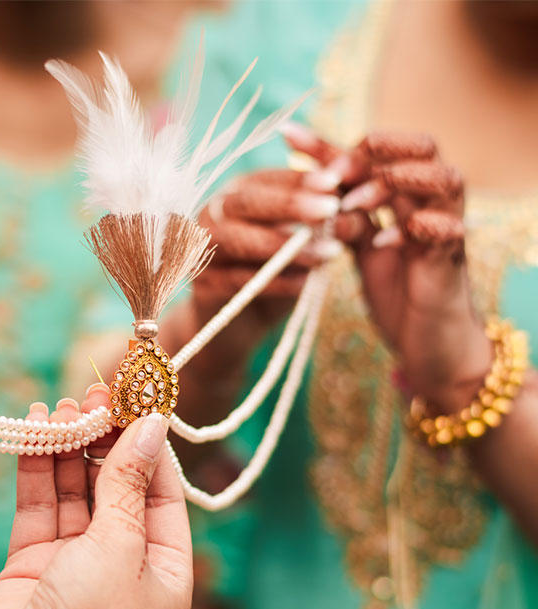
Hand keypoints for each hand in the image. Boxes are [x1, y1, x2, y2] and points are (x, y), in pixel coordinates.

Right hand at [0, 385, 190, 608]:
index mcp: (166, 574)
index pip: (166, 494)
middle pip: (119, 486)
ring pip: (76, 490)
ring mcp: (76, 562)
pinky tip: (35, 427)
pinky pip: (41, 503)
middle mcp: (124, 565)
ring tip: (60, 404)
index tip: (135, 400)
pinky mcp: (34, 559)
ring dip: (70, 447)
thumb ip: (128, 483)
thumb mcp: (119, 546)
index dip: (149, 445)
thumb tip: (149, 426)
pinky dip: (37, 466)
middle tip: (92, 393)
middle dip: (105, 440)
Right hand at [184, 145, 338, 364]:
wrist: (247, 318)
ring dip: (284, 246)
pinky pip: (237, 280)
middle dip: (289, 203)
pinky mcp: (201, 284)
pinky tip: (306, 283)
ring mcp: (200, 249)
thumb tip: (354, 188)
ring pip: (236, 239)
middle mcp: (211, 214)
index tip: (334, 183)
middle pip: (244, 201)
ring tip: (330, 254)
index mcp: (236, 193)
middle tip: (331, 210)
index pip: (266, 178)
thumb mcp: (305, 234)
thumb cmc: (283, 266)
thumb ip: (326, 208)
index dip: (299, 179)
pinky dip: (275, 281)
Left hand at [294, 129, 490, 412]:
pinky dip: (417, 228)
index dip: (333, 143)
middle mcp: (432, 204)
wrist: (429, 342)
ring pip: (444, 180)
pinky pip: (447, 230)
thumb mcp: (359, 244)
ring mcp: (447, 229)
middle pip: (423, 148)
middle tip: (334, 176)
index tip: (287, 135)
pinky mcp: (451, 260)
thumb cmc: (396, 288)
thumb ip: (338, 211)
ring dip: (396, 184)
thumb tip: (300, 179)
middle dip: (376, 153)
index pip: (376, 151)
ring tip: (354, 204)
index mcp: (406, 196)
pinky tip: (383, 241)